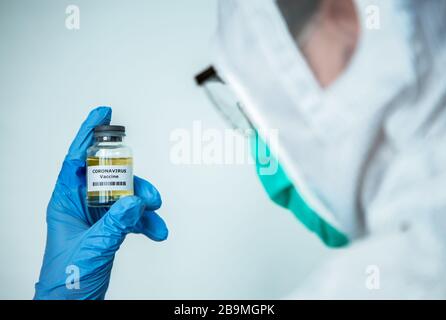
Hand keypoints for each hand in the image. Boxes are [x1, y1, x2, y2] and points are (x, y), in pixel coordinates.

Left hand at [34, 106, 167, 298]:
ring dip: (144, 204)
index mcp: (66, 202)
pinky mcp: (109, 229)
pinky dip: (146, 222)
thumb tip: (135, 201)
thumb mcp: (92, 247)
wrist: (71, 306)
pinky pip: (132, 217)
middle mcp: (81, 205)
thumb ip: (115, 222)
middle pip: (109, 177)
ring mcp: (96, 217)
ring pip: (125, 196)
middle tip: (149, 193)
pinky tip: (156, 230)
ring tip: (155, 216)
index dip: (87, 134)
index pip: (75, 159)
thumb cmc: (66, 282)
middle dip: (133, 181)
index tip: (102, 114)